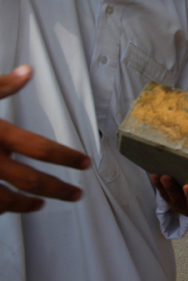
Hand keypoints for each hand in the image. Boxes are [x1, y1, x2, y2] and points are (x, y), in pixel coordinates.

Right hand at [0, 65, 90, 213]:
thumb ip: (1, 85)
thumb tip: (28, 71)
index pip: (42, 148)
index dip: (67, 157)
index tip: (86, 163)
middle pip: (32, 181)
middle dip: (58, 190)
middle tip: (77, 195)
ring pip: (6, 201)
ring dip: (27, 205)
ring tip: (40, 204)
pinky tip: (5, 208)